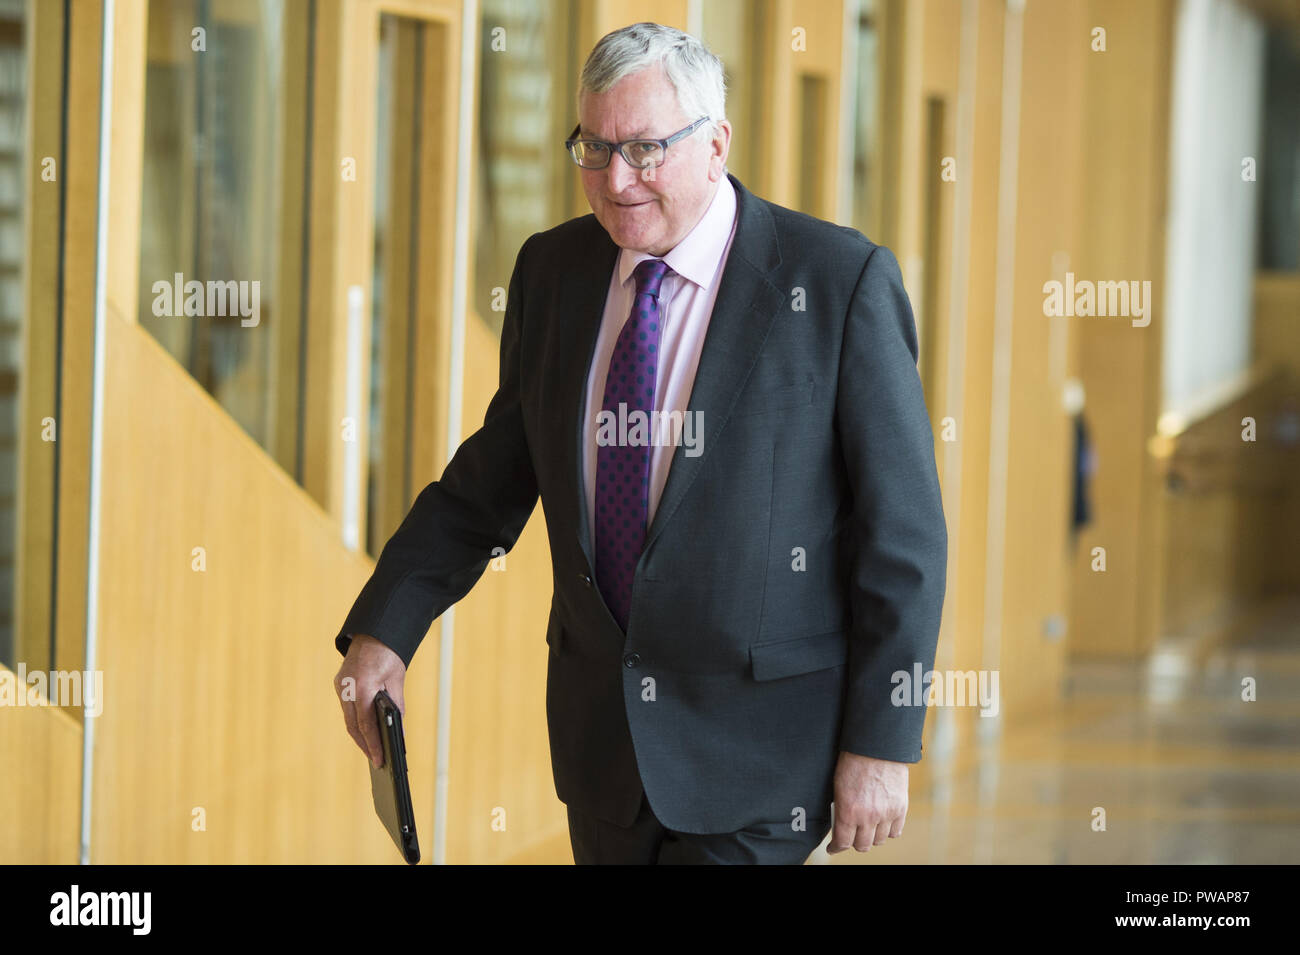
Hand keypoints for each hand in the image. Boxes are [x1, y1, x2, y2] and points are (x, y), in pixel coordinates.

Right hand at [334, 634, 406, 768]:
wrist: (374, 632)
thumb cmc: (388, 655)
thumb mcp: (397, 681)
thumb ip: (397, 708)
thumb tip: (397, 735)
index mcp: (362, 686)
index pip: (366, 723)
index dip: (373, 745)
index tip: (379, 760)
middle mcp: (346, 687)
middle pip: (353, 726)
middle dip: (365, 745)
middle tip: (377, 761)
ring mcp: (340, 685)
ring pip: (348, 719)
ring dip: (360, 736)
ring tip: (372, 752)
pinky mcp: (339, 684)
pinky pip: (347, 709)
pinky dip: (356, 722)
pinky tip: (365, 733)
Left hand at [827, 751, 908, 853]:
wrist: (876, 746)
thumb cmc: (853, 762)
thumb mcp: (838, 786)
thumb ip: (842, 809)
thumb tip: (841, 825)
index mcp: (848, 811)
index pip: (843, 842)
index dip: (836, 848)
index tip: (834, 847)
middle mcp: (868, 816)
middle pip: (862, 845)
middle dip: (854, 842)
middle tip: (851, 836)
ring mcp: (886, 814)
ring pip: (879, 840)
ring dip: (872, 837)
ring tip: (868, 827)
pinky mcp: (900, 808)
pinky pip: (895, 831)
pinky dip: (888, 830)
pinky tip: (883, 824)